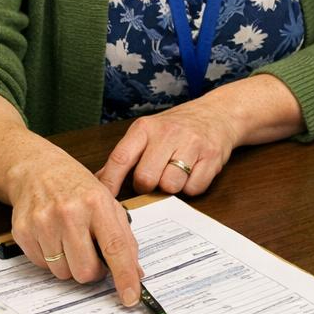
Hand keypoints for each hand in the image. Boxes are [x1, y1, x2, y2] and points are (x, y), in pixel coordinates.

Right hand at [7, 137, 141, 303]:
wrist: (38, 170)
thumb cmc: (77, 188)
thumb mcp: (107, 203)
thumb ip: (124, 239)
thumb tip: (136, 274)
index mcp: (96, 203)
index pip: (115, 247)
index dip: (125, 276)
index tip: (131, 298)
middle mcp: (69, 212)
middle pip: (85, 270)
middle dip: (92, 271)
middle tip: (92, 253)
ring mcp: (43, 222)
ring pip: (63, 273)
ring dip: (70, 264)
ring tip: (70, 240)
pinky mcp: (23, 232)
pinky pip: (43, 267)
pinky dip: (51, 259)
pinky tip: (53, 237)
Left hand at [97, 96, 238, 197]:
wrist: (217, 113)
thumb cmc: (176, 128)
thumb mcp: (147, 133)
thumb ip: (124, 157)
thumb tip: (96, 182)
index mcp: (145, 128)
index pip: (121, 158)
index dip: (110, 183)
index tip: (104, 200)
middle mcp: (168, 133)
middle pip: (146, 179)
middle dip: (148, 186)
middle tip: (155, 178)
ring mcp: (191, 144)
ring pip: (171, 186)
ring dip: (172, 187)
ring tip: (175, 173)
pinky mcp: (212, 156)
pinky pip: (194, 188)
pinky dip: (191, 187)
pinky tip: (192, 173)